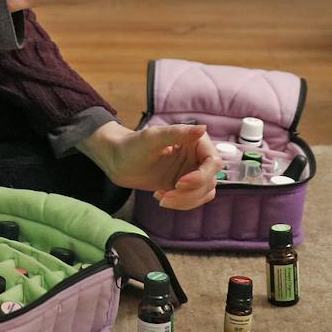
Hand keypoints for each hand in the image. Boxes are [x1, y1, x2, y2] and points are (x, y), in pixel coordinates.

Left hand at [76, 121, 221, 209]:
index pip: (213, 162)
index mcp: (195, 141)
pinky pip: (194, 199)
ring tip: (162, 198)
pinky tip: (160, 197)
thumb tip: (203, 128)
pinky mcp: (185, 186)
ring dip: (186, 201)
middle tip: (166, 196)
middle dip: (190, 193)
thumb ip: (178, 133)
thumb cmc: (132, 145)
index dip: (201, 176)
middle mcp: (198, 156)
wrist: (118, 162)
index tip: (179, 183)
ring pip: (205, 193)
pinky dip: (181, 203)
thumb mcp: (153, 138)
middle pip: (210, 181)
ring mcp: (192, 172)